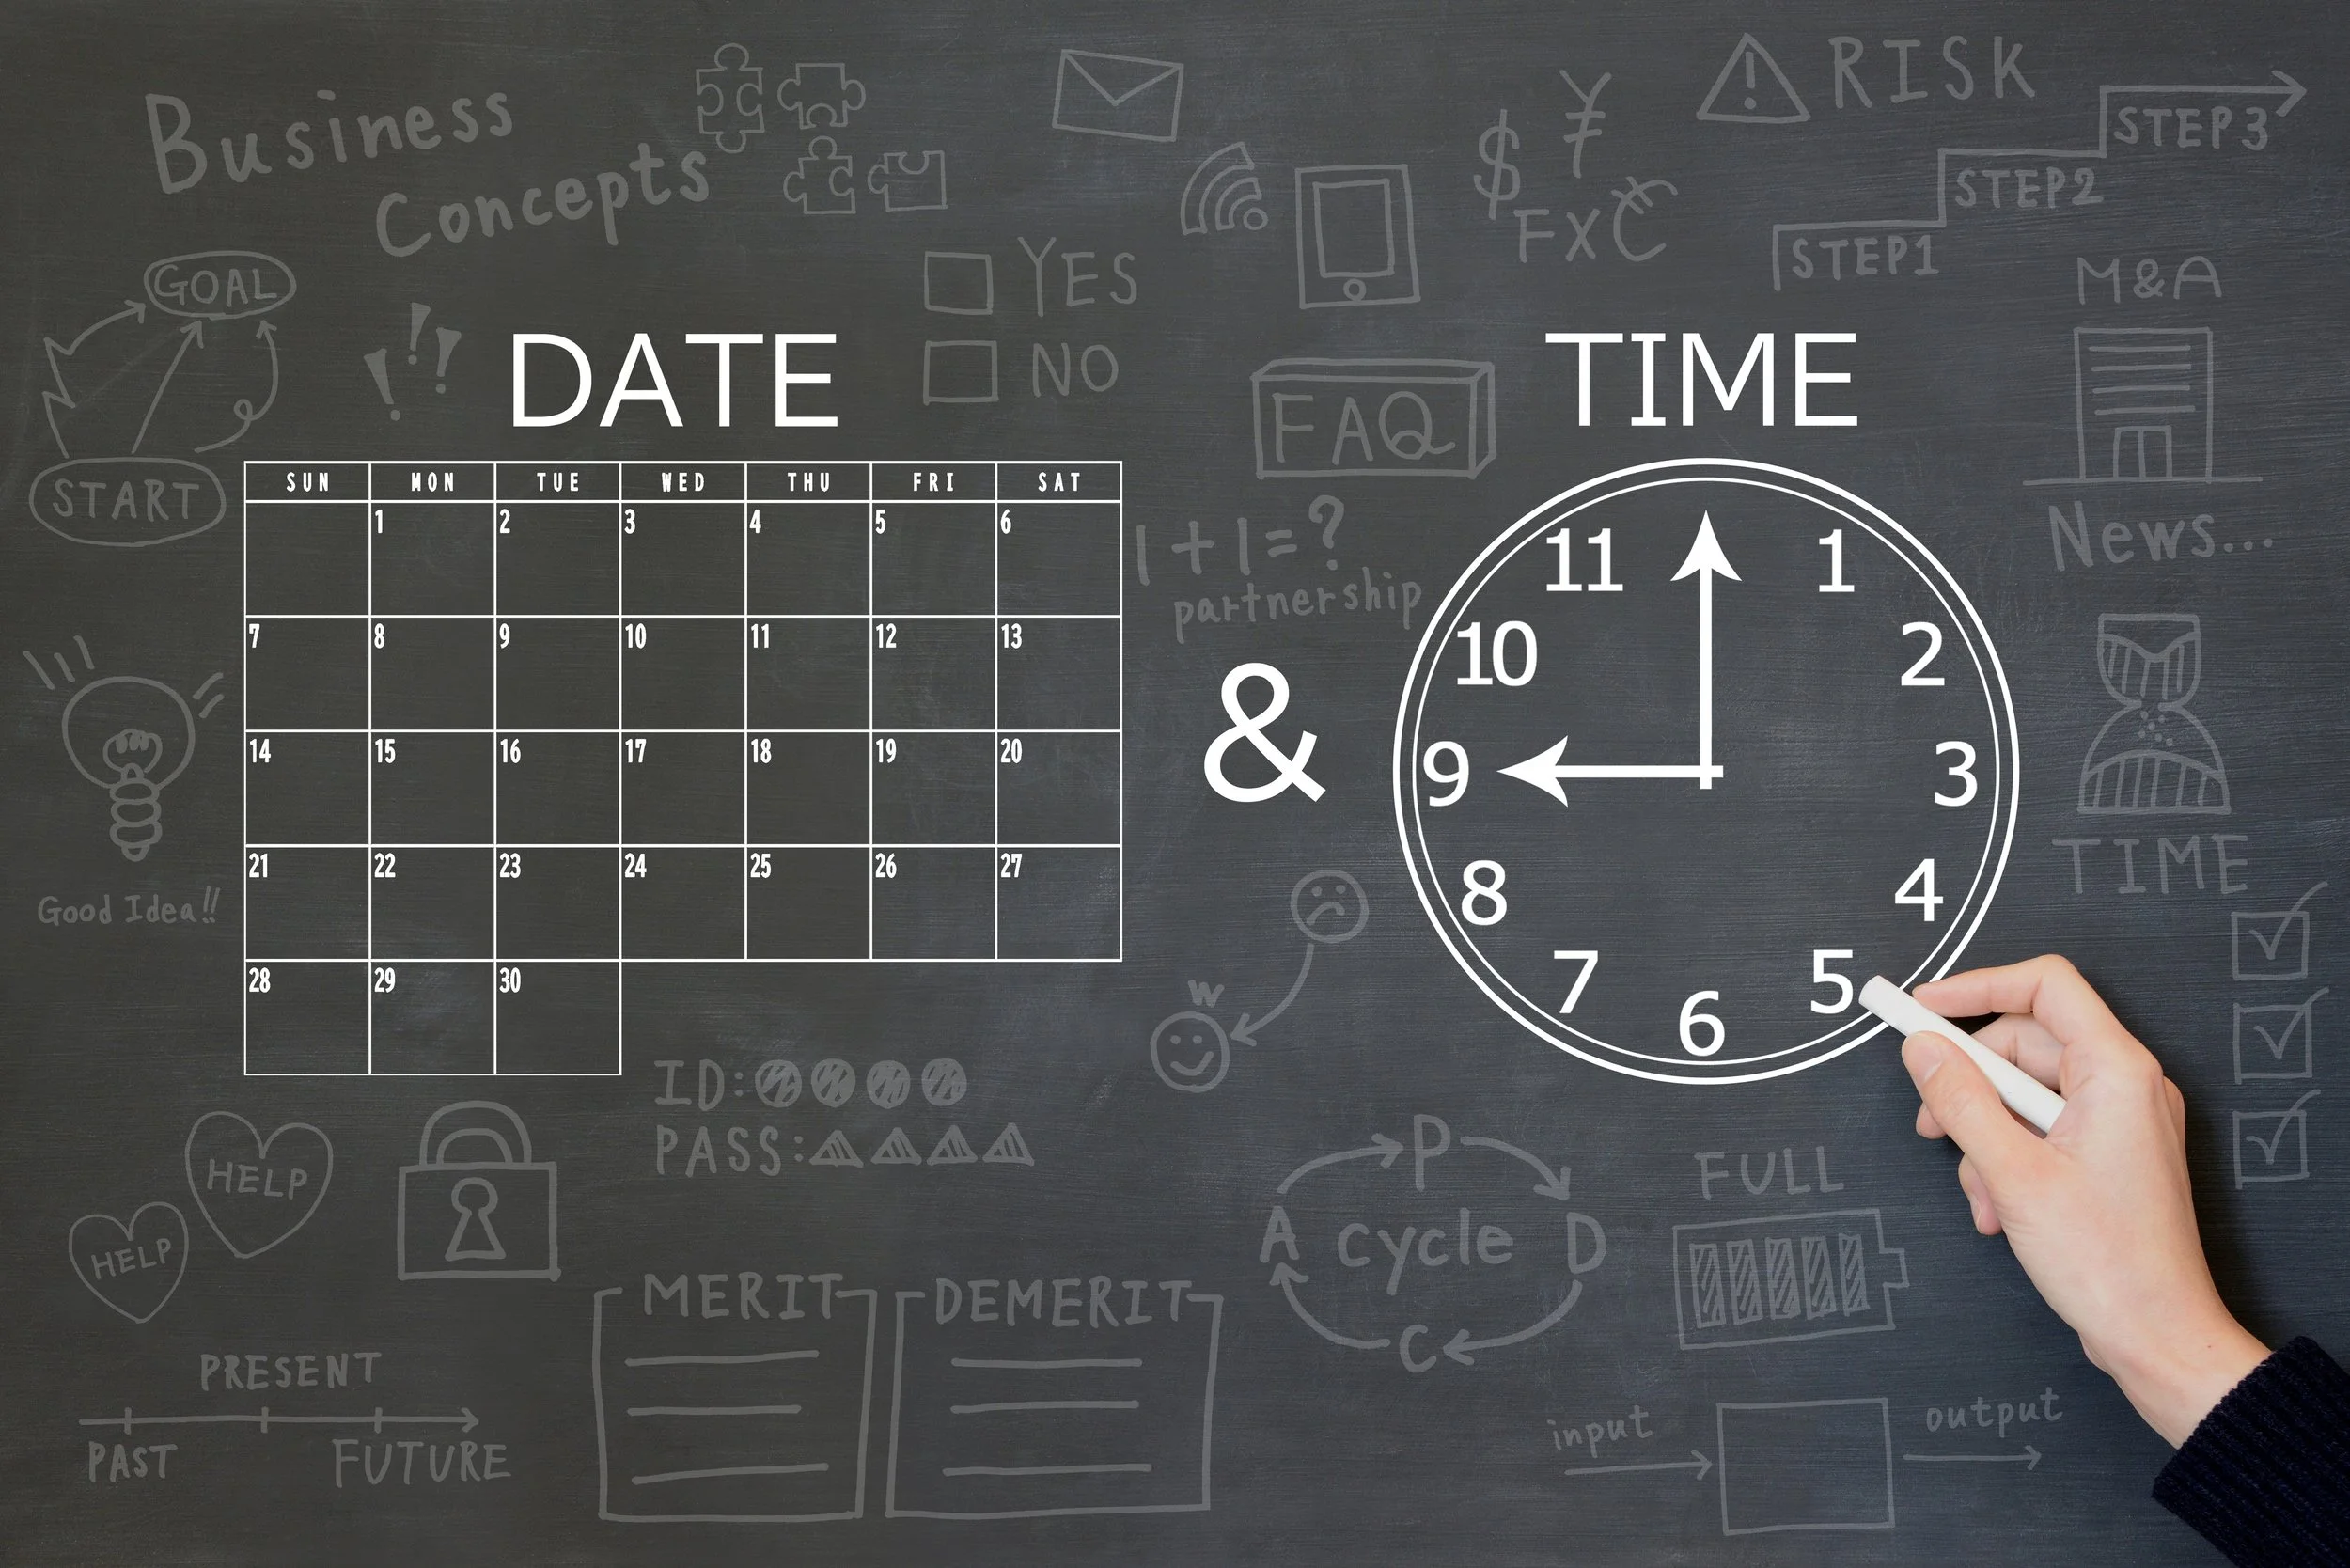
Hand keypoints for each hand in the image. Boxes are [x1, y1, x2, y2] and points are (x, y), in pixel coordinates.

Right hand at [1903, 955, 2266, 1445]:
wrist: (2159, 1337)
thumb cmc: (2109, 1264)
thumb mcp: (2014, 1175)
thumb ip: (1961, 1102)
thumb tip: (1923, 1050)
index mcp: (2118, 1073)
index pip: (2044, 986)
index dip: (1976, 987)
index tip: (1922, 1007)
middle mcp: (2126, 1087)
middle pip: (2026, 1044)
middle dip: (1970, 1084)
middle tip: (1930, 1120)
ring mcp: (2121, 1122)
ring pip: (2026, 1095)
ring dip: (1987, 1137)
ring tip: (1981, 1192)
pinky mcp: (2110, 1155)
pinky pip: (2042, 1130)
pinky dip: (2009, 1160)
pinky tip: (1999, 1208)